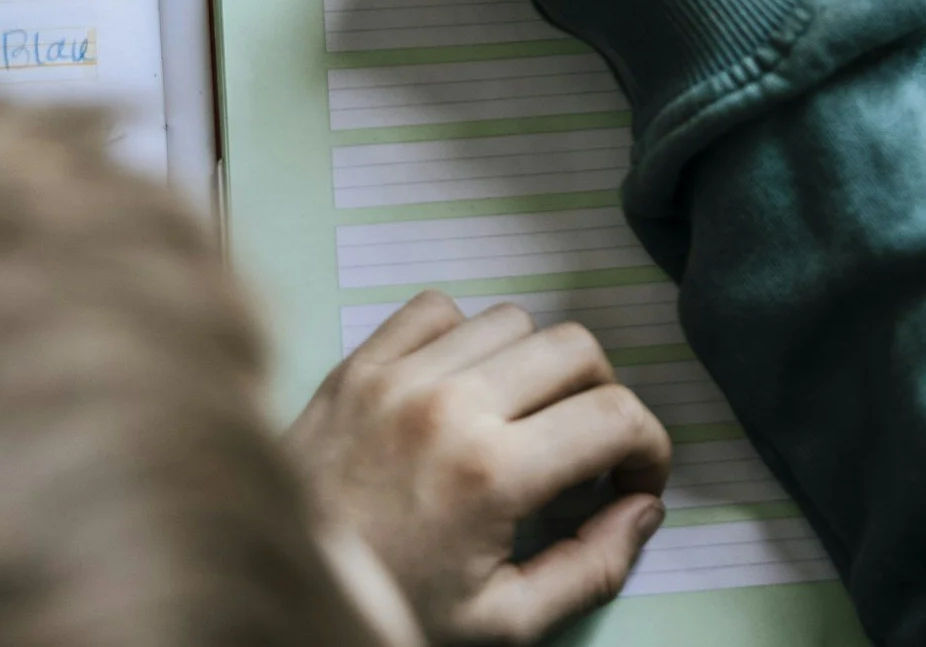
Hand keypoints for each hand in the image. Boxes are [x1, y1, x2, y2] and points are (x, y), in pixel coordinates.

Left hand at [286, 291, 672, 645]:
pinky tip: (458, 388)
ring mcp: (398, 376)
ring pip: (512, 320)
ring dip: (534, 366)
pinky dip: (462, 337)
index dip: (648, 445)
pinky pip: (437, 309)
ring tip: (519, 420)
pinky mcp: (358, 364)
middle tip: (586, 448)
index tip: (635, 476)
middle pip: (576, 349)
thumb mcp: (504, 620)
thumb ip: (590, 567)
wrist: (277, 591)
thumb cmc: (390, 610)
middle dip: (602, 397)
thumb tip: (642, 509)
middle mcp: (448, 406)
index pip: (615, 415)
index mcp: (491, 473)